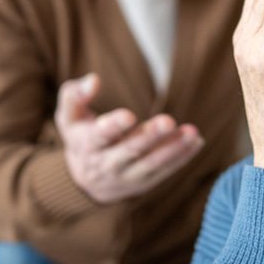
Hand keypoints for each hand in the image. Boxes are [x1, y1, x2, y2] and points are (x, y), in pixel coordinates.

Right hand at [55, 72, 204, 203]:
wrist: (84, 182)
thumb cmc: (80, 136)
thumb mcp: (68, 117)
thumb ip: (75, 95)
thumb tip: (93, 79)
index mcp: (87, 144)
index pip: (100, 136)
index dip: (113, 126)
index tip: (128, 116)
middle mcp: (107, 164)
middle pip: (130, 150)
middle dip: (150, 137)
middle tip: (168, 121)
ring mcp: (127, 176)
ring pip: (151, 164)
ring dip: (173, 149)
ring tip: (191, 132)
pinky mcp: (144, 183)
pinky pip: (165, 171)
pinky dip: (182, 158)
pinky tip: (196, 142)